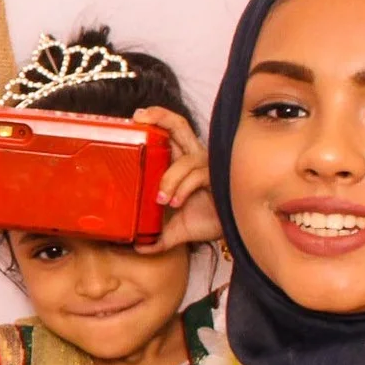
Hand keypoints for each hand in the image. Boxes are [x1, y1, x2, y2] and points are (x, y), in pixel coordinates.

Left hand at [133, 107, 220, 254]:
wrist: (229, 233)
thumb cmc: (202, 221)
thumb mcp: (171, 230)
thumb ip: (153, 237)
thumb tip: (135, 247)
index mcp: (180, 162)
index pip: (170, 131)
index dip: (156, 118)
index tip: (136, 117)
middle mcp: (194, 158)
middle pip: (179, 127)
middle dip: (160, 116)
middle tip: (141, 118)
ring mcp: (207, 166)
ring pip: (185, 160)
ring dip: (169, 178)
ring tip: (162, 200)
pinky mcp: (218, 177)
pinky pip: (198, 176)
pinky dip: (184, 187)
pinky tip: (177, 202)